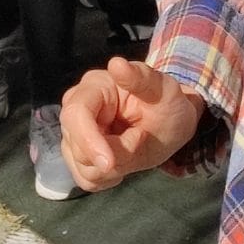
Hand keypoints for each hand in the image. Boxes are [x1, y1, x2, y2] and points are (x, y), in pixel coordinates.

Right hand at [60, 57, 200, 190]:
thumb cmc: (167, 104)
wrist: (169, 125)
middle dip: (108, 158)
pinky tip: (123, 161)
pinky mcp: (77, 153)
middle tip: (139, 144)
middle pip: (74, 146)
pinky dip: (106, 178)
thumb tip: (116, 64)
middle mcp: (76, 107)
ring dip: (110, 169)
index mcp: (94, 86)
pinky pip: (84, 178)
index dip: (88, 141)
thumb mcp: (164, 91)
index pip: (76, 114)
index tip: (109, 163)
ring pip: (80, 166)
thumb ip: (141, 81)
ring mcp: (73, 132)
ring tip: (133, 150)